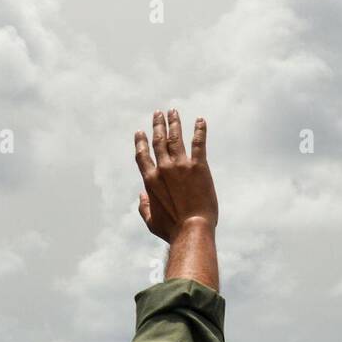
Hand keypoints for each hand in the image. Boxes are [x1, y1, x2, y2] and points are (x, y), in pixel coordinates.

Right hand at [134, 109, 217, 242]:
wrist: (192, 229)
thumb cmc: (172, 230)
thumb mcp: (151, 222)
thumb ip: (143, 208)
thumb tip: (141, 197)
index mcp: (150, 180)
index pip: (142, 155)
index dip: (141, 142)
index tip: (140, 132)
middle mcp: (163, 169)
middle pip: (158, 141)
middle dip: (158, 125)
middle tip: (158, 113)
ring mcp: (181, 166)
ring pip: (175, 137)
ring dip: (174, 123)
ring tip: (173, 111)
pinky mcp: (199, 167)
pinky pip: (198, 143)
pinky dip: (199, 130)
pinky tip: (200, 120)